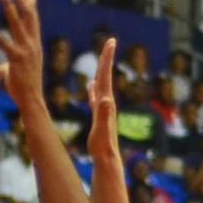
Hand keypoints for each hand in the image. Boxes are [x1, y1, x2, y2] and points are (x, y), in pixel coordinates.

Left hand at [0, 0, 42, 108]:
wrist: (32, 101)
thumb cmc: (24, 89)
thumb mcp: (18, 73)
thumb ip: (10, 65)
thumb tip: (2, 67)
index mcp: (35, 46)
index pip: (34, 22)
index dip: (31, 7)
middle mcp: (33, 45)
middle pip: (27, 16)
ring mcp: (26, 51)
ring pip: (17, 23)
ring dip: (9, 5)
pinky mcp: (17, 59)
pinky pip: (3, 42)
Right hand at [86, 37, 116, 159]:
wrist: (107, 160)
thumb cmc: (103, 147)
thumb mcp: (101, 130)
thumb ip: (103, 115)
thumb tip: (105, 99)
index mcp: (106, 103)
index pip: (105, 76)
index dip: (107, 59)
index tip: (111, 41)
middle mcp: (107, 104)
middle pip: (105, 77)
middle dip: (106, 59)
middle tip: (110, 42)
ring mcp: (103, 110)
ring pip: (101, 86)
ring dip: (100, 72)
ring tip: (101, 60)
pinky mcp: (99, 117)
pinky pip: (95, 98)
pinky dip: (93, 89)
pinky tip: (91, 87)